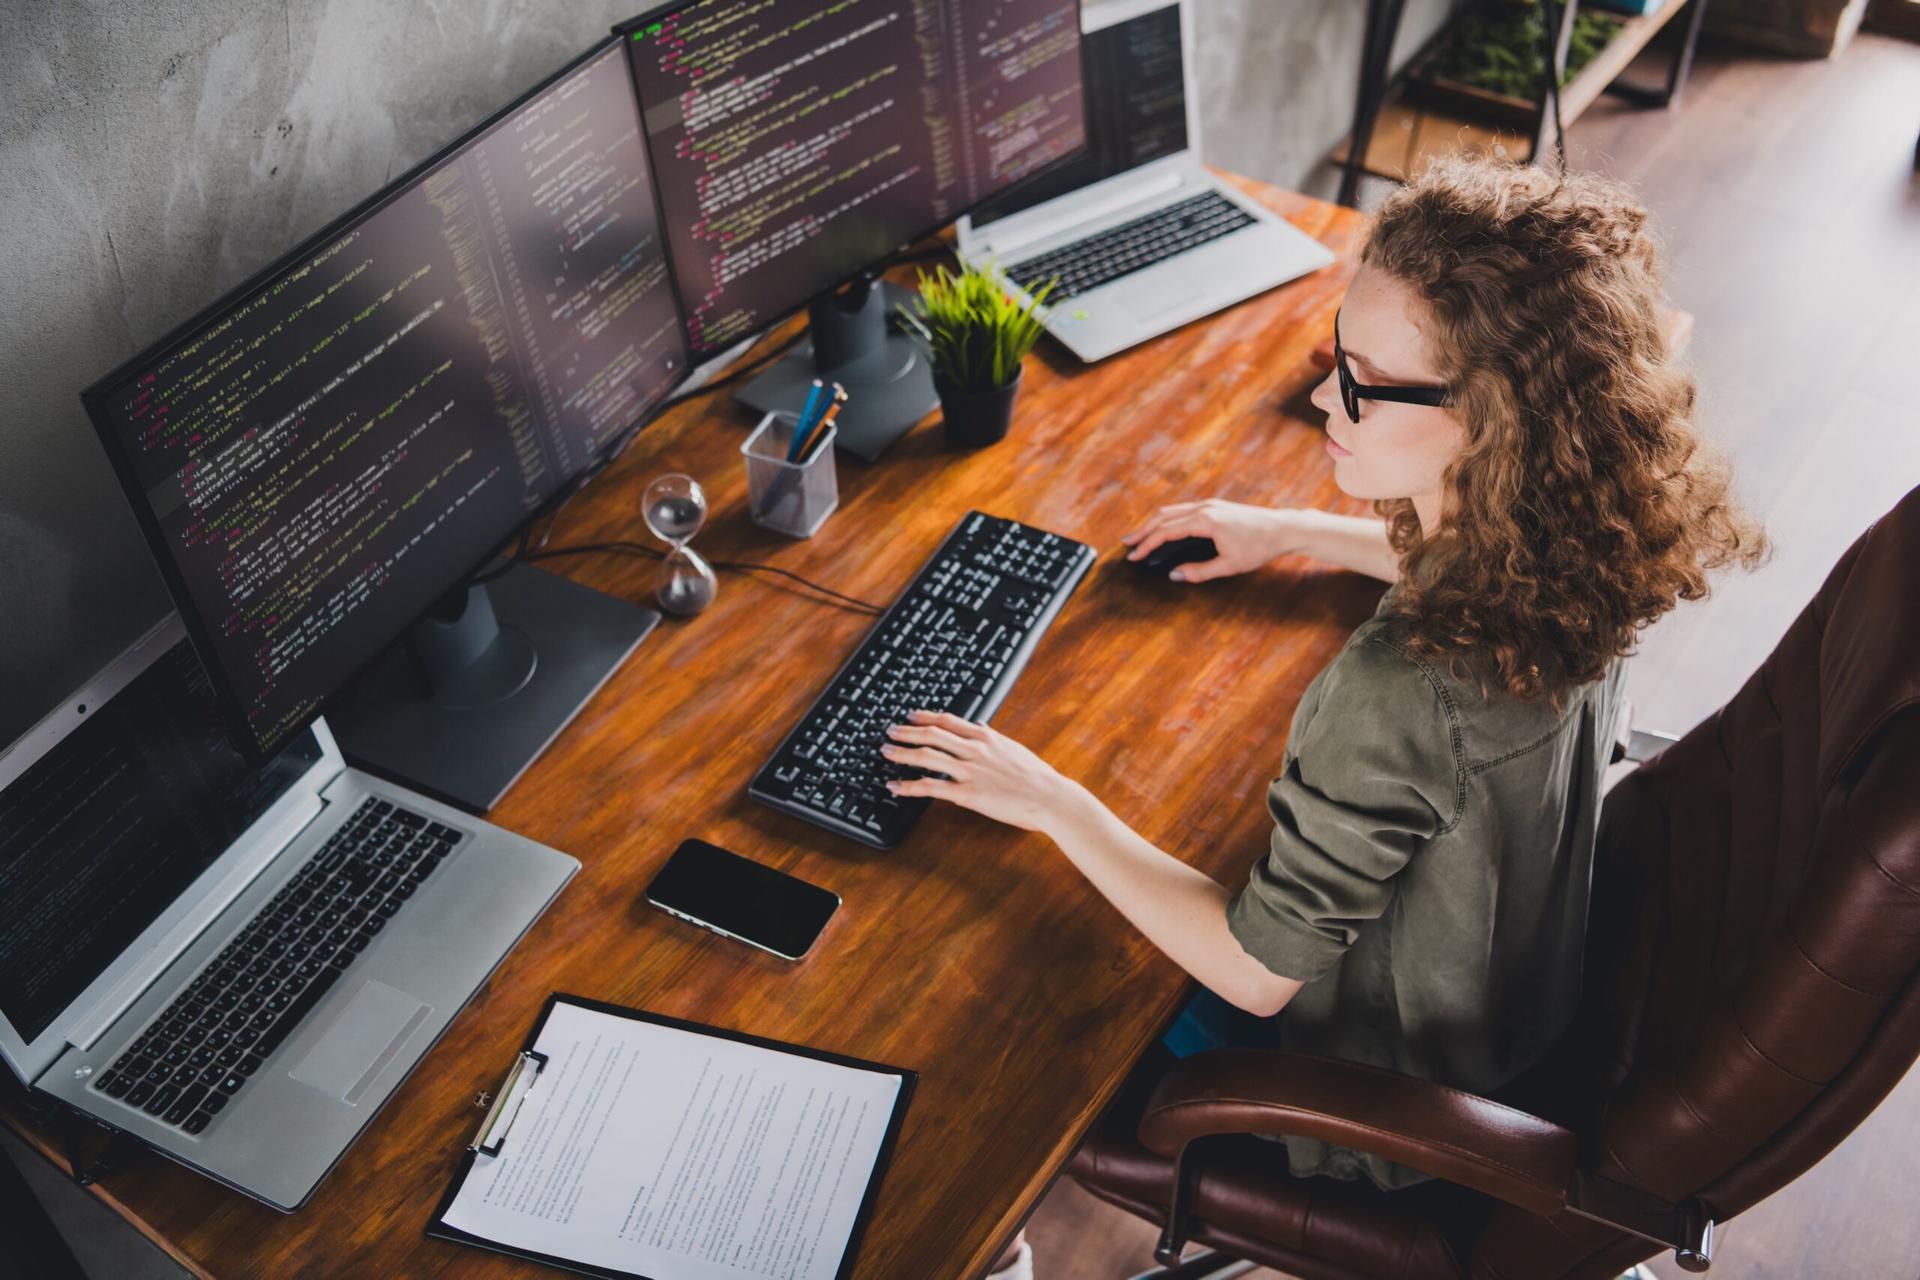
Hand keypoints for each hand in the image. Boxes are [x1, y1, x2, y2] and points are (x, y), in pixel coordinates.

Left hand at [881, 710, 1084, 832]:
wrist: (1050, 797)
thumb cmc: (1036, 777)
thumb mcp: (1014, 748)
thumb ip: (993, 737)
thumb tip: (980, 726)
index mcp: (985, 738)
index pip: (948, 721)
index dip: (926, 716)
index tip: (911, 715)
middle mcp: (974, 750)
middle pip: (932, 734)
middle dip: (907, 731)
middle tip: (890, 731)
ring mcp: (969, 771)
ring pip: (927, 756)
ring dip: (902, 753)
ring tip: (886, 752)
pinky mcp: (966, 794)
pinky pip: (930, 787)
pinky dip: (908, 786)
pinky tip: (895, 786)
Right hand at [1121, 498, 1300, 582]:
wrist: (1283, 528)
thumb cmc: (1259, 546)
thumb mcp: (1229, 565)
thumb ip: (1199, 571)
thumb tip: (1175, 575)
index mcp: (1205, 521)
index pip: (1166, 531)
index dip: (1148, 545)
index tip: (1135, 556)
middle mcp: (1204, 507)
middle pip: (1163, 516)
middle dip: (1143, 531)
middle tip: (1127, 544)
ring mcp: (1209, 504)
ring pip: (1172, 510)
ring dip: (1153, 522)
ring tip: (1140, 536)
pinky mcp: (1215, 506)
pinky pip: (1183, 509)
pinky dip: (1167, 518)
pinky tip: (1164, 528)